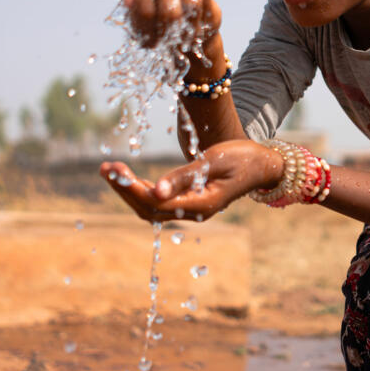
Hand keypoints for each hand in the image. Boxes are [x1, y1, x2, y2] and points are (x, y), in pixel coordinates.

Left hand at [100, 140, 280, 222]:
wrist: (264, 165)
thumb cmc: (242, 158)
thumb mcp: (214, 161)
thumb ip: (185, 177)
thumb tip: (156, 191)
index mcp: (201, 204)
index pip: (155, 202)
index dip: (131, 188)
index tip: (113, 170)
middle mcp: (194, 212)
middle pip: (148, 208)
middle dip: (124, 189)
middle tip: (104, 168)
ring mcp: (191, 210)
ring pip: (151, 208)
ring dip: (129, 191)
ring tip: (110, 170)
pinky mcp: (190, 203)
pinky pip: (159, 203)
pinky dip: (141, 191)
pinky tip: (129, 178)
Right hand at [124, 0, 220, 47]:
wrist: (195, 46)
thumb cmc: (164, 29)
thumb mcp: (144, 24)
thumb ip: (135, 10)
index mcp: (154, 38)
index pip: (146, 13)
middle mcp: (176, 38)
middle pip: (170, 10)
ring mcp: (196, 30)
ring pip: (192, 1)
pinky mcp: (212, 20)